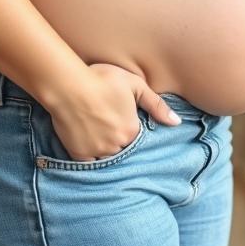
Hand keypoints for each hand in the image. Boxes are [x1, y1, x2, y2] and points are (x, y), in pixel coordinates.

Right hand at [48, 62, 179, 160]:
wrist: (67, 85)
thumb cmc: (102, 79)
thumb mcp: (134, 84)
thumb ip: (156, 104)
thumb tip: (177, 123)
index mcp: (132, 130)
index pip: (137, 138)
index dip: (131, 129)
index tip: (123, 121)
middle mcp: (117, 145)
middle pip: (123, 149)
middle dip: (119, 141)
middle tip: (109, 128)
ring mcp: (98, 152)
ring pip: (108, 157)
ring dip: (107, 151)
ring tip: (100, 137)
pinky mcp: (79, 155)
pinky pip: (89, 166)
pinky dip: (91, 160)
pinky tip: (89, 147)